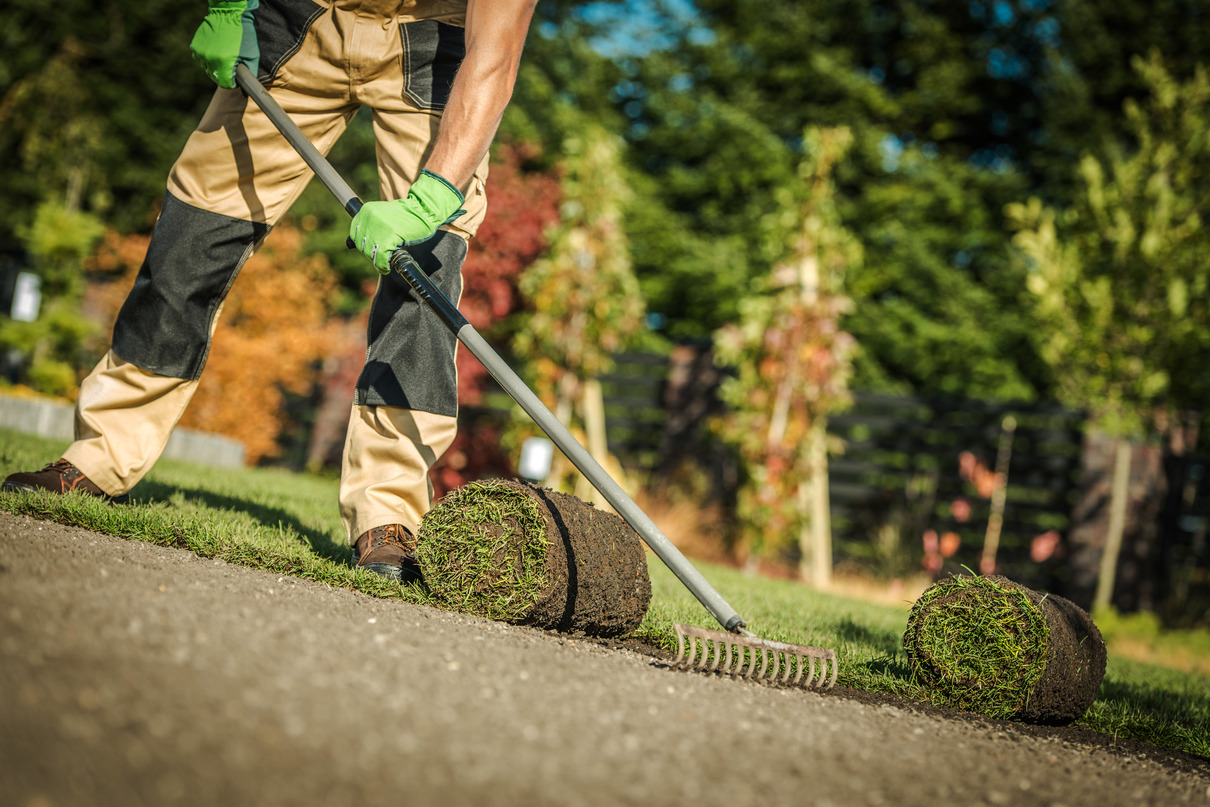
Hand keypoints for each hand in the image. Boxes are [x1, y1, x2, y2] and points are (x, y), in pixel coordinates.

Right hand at [190, 0, 259, 88]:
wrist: (229, 15)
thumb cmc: (244, 35)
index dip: (231, 83)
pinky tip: (214, 50)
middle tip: (230, 66)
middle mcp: (210, 59)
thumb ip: (249, 72)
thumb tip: (247, 84)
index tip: (234, 79)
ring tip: (223, 56)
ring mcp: (201, 52)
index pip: (225, 84)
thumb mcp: (252, 56)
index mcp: (224, 63)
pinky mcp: (195, 46)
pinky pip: (200, 59)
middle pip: (214, 77)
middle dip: (223, 75)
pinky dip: (207, 58)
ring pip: (206, 68)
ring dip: (214, 67)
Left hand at [348, 170, 465, 272]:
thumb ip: (367, 227)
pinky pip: (381, 257)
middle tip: (383, 255)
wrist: (424, 210)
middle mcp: (370, 217)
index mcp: (366, 211)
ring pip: (371, 253)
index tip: (375, 248)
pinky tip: (387, 267)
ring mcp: (380, 227)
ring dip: (377, 261)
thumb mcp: (381, 216)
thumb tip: (348, 244)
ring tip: (385, 262)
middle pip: (362, 246)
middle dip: (372, 254)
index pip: (355, 235)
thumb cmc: (405, 216)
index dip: (364, 246)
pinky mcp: (390, 236)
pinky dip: (383, 265)